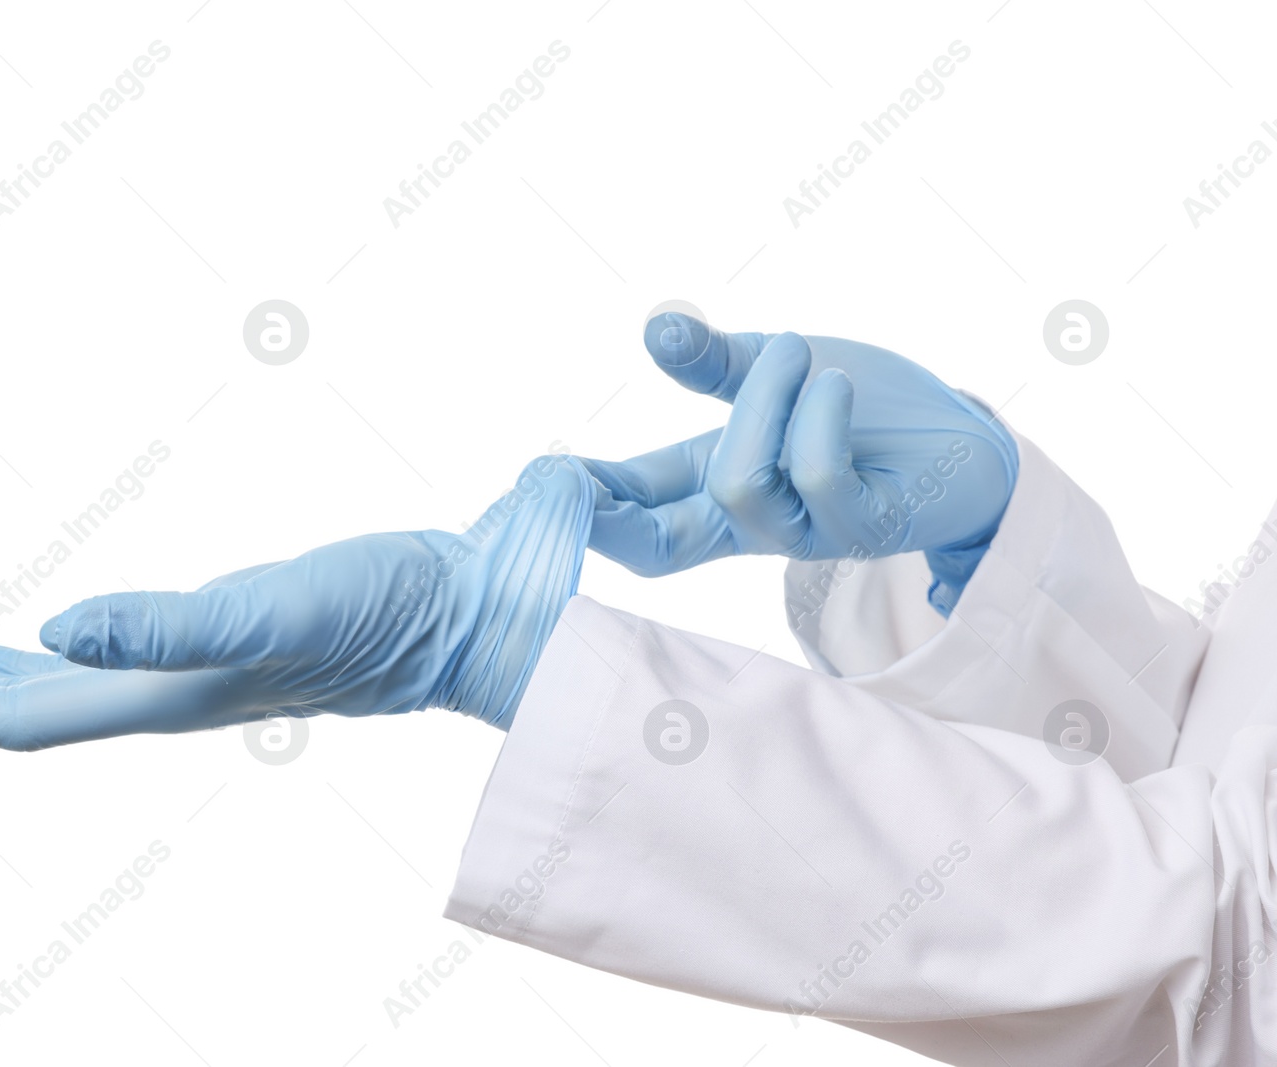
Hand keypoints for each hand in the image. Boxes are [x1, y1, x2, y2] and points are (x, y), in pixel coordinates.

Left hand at [0, 454, 594, 750]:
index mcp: (170, 691)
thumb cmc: (382, 611)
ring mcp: (200, 667)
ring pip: (74, 688)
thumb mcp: (272, 612)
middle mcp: (172, 689)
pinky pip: (122, 651)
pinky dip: (65, 649)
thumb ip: (166, 628)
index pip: (35, 719)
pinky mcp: (229, 636)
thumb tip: (53, 631)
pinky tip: (56, 634)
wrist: (466, 614)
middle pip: (37, 712)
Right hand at [584, 313, 1017, 612]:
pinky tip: (836, 385)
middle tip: (571, 479)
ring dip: (764, 400)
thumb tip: (657, 329)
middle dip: (609, 520)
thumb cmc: (864, 407)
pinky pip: (817, 474)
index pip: (635, 514)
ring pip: (739, 483)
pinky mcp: (864, 528)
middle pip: (658, 548)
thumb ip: (715, 361)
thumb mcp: (774, 369)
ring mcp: (804, 533)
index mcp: (714, 489)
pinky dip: (820, 414)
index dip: (587, 505)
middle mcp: (751, 523)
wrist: (963, 434)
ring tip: (799, 355)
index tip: (540, 478)